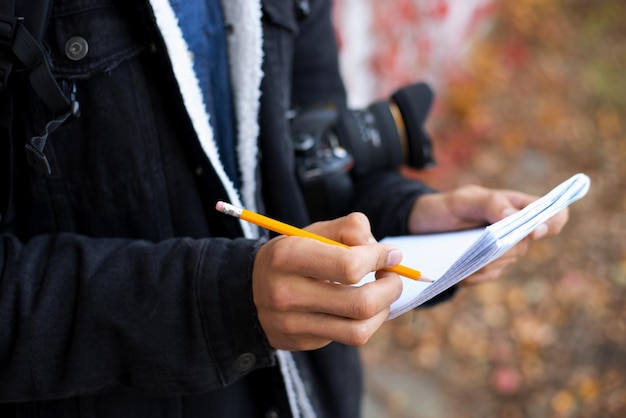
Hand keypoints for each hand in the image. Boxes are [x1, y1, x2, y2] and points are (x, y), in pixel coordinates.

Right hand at [253, 213, 402, 350]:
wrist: (249, 288)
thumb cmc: (292, 254)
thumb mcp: (313, 231)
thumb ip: (350, 228)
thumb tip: (385, 252)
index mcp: (288, 256)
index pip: (350, 265)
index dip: (379, 259)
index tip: (390, 254)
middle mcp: (286, 293)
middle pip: (361, 303)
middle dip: (391, 289)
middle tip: (393, 277)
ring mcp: (292, 323)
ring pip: (359, 330)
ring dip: (384, 310)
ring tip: (383, 294)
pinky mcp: (301, 342)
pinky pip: (348, 338)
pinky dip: (366, 321)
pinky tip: (361, 307)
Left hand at [407, 185, 568, 283]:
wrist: (418, 226)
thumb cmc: (444, 207)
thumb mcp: (461, 199)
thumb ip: (489, 203)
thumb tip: (514, 217)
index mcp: (516, 206)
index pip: (553, 214)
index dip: (552, 222)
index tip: (535, 231)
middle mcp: (514, 229)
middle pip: (525, 244)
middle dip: (503, 246)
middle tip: (477, 243)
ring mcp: (502, 250)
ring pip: (506, 262)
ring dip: (485, 262)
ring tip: (461, 254)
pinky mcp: (487, 267)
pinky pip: (489, 275)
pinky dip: (474, 274)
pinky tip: (459, 269)